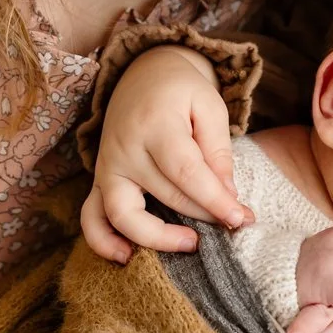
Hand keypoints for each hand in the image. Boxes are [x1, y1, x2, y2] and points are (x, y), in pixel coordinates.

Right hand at [82, 47, 251, 263]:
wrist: (143, 74)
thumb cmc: (182, 91)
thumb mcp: (209, 106)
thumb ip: (218, 150)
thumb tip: (227, 195)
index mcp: (156, 125)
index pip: (187, 173)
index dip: (215, 200)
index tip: (241, 218)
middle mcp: (125, 149)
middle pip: (166, 195)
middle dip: (205, 216)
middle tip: (237, 224)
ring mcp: (107, 167)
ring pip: (123, 215)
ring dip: (157, 238)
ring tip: (190, 245)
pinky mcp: (99, 180)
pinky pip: (91, 218)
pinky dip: (102, 242)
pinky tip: (127, 257)